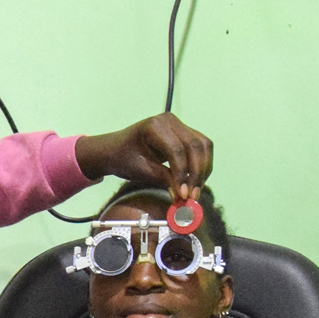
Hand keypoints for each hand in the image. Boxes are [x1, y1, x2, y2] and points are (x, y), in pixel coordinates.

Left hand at [75, 113, 212, 199]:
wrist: (115, 150)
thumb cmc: (123, 158)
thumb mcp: (141, 170)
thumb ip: (164, 179)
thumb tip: (183, 196)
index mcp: (154, 126)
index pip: (177, 150)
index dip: (182, 174)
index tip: (183, 194)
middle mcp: (169, 121)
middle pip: (195, 146)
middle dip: (197, 173)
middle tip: (192, 196)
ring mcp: (178, 125)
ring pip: (203, 146)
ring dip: (204, 170)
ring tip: (196, 191)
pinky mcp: (184, 133)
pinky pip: (201, 148)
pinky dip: (202, 165)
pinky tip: (196, 181)